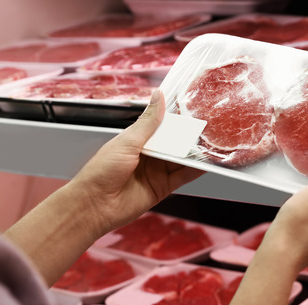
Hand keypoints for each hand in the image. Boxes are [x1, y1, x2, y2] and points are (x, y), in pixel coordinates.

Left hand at [68, 88, 204, 235]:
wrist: (95, 205)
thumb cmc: (101, 171)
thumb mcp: (127, 141)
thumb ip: (148, 122)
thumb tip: (158, 96)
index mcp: (137, 139)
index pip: (162, 125)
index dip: (176, 119)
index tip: (193, 108)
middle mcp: (149, 154)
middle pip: (174, 142)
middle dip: (189, 136)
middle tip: (207, 126)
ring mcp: (157, 171)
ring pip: (181, 159)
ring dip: (194, 153)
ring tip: (211, 143)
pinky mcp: (163, 187)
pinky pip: (183, 176)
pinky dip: (195, 170)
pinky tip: (205, 163)